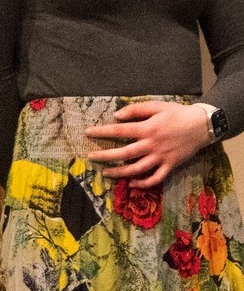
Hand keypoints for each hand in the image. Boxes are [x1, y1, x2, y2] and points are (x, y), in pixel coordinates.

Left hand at [85, 100, 209, 187]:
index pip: (119, 131)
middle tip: (91, 157)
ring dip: (119, 172)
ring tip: (106, 173)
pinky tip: (131, 183)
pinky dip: (143, 183)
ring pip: (137, 169)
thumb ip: (136, 110)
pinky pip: (155, 178)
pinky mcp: (170, 165)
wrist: (202, 125)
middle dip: (105, 156)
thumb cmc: (177, 114)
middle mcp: (152, 144)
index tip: (88, 133)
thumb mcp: (156, 106)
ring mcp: (161, 157)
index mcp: (148, 128)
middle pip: (124, 153)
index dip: (102, 132)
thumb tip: (116, 116)